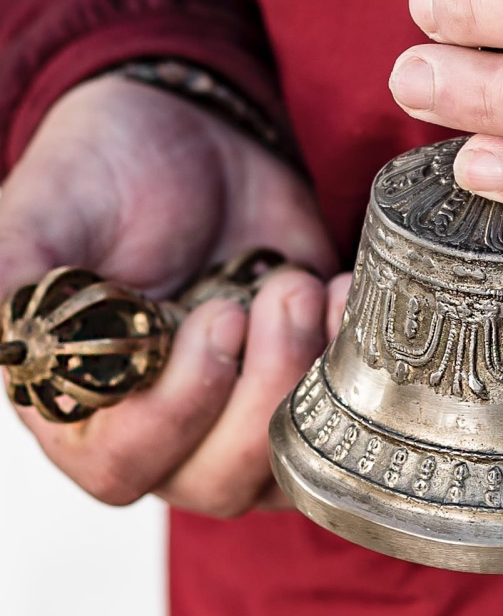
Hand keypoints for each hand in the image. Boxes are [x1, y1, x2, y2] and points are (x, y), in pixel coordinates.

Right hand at [0, 75, 347, 513]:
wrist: (187, 134)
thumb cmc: (106, 168)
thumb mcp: (50, 211)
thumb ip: (17, 277)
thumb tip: (2, 337)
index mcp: (85, 397)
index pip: (123, 464)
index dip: (175, 414)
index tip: (215, 320)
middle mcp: (161, 420)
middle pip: (217, 481)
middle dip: (261, 396)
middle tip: (279, 294)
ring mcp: (235, 406)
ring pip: (283, 464)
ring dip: (310, 380)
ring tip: (307, 286)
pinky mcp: (295, 377)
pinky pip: (339, 416)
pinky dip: (353, 366)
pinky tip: (345, 296)